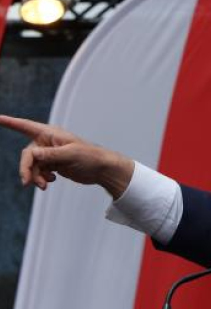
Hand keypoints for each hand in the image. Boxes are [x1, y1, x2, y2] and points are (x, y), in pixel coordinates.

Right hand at [0, 115, 134, 198]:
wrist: (102, 169)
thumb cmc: (90, 157)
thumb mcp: (70, 155)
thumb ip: (51, 154)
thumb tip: (33, 154)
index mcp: (51, 134)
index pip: (26, 126)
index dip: (10, 122)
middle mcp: (48, 142)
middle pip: (27, 155)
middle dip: (27, 169)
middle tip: (28, 182)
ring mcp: (50, 154)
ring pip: (33, 166)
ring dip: (35, 176)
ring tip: (44, 185)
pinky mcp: (54, 164)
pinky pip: (40, 171)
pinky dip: (41, 178)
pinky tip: (50, 182)